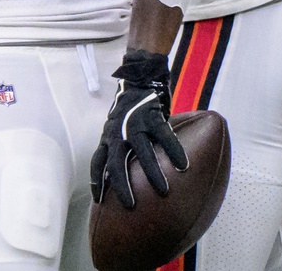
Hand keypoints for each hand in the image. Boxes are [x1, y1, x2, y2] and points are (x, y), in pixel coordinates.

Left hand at [90, 50, 187, 208]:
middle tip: (129, 205)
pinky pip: (165, 138)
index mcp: (108, 135)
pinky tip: (184, 166)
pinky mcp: (153, 116)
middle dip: (121, 185)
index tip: (98, 200)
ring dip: (152, 174)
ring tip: (163, 190)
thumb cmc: (130, 105)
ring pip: (143, 153)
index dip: (97, 181)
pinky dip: (174, 152)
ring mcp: (135, 124)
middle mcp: (118, 132)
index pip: (97, 161)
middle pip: (116, 162)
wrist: (139, 75)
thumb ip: (120, 144)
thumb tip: (126, 166)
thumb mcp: (118, 125)